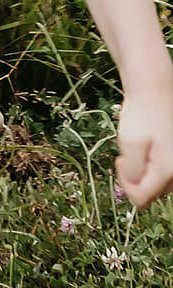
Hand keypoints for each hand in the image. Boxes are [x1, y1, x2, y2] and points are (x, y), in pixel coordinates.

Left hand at [116, 75, 172, 207]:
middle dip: (135, 176)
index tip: (120, 161)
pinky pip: (159, 171)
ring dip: (142, 169)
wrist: (154, 89)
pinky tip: (146, 145)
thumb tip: (135, 189)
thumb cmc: (141, 113)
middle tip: (128, 152)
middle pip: (150, 192)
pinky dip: (148, 162)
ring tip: (138, 145)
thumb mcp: (129, 142)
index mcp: (168, 171)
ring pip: (155, 182)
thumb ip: (132, 171)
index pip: (141, 199)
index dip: (125, 183)